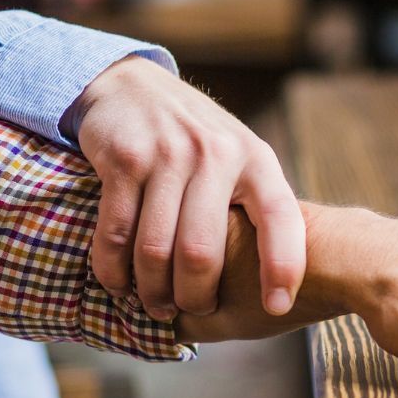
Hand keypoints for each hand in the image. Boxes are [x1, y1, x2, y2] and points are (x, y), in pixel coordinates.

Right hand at [65, 56, 304, 320]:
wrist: (133, 86)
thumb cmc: (198, 140)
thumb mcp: (240, 159)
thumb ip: (256, 206)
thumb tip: (283, 277)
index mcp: (257, 161)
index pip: (281, 219)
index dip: (282, 267)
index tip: (278, 307)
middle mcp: (216, 155)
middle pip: (202, 252)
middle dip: (194, 295)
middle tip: (190, 311)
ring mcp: (167, 155)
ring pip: (155, 248)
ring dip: (151, 289)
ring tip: (154, 305)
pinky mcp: (123, 159)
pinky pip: (117, 231)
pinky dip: (114, 269)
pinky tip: (118, 284)